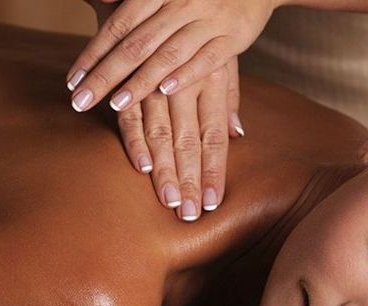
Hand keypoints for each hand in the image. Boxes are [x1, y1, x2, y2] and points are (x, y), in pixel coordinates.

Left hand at [67, 0, 274, 114]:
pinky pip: (208, 59)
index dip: (93, 54)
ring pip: (168, 54)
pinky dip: (187, 74)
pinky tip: (166, 91)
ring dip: (141, 80)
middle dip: (106, 75)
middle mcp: (179, 4)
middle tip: (81, 101)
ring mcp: (207, 20)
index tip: (73, 82)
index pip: (117, 27)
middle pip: (135, 44)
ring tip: (116, 103)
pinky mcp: (233, 37)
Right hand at [118, 58, 238, 216]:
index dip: (214, 171)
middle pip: (189, 141)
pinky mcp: (130, 75)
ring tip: (166, 200)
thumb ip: (227, 98)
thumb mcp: (221, 59)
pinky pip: (130, 108)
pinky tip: (139, 165)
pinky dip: (132, 136)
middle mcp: (188, 84)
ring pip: (161, 131)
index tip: (211, 203)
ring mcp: (158, 78)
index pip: (215, 137)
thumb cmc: (196, 31)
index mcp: (212, 84)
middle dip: (190, 179)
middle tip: (188, 213)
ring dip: (164, 169)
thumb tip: (237, 135)